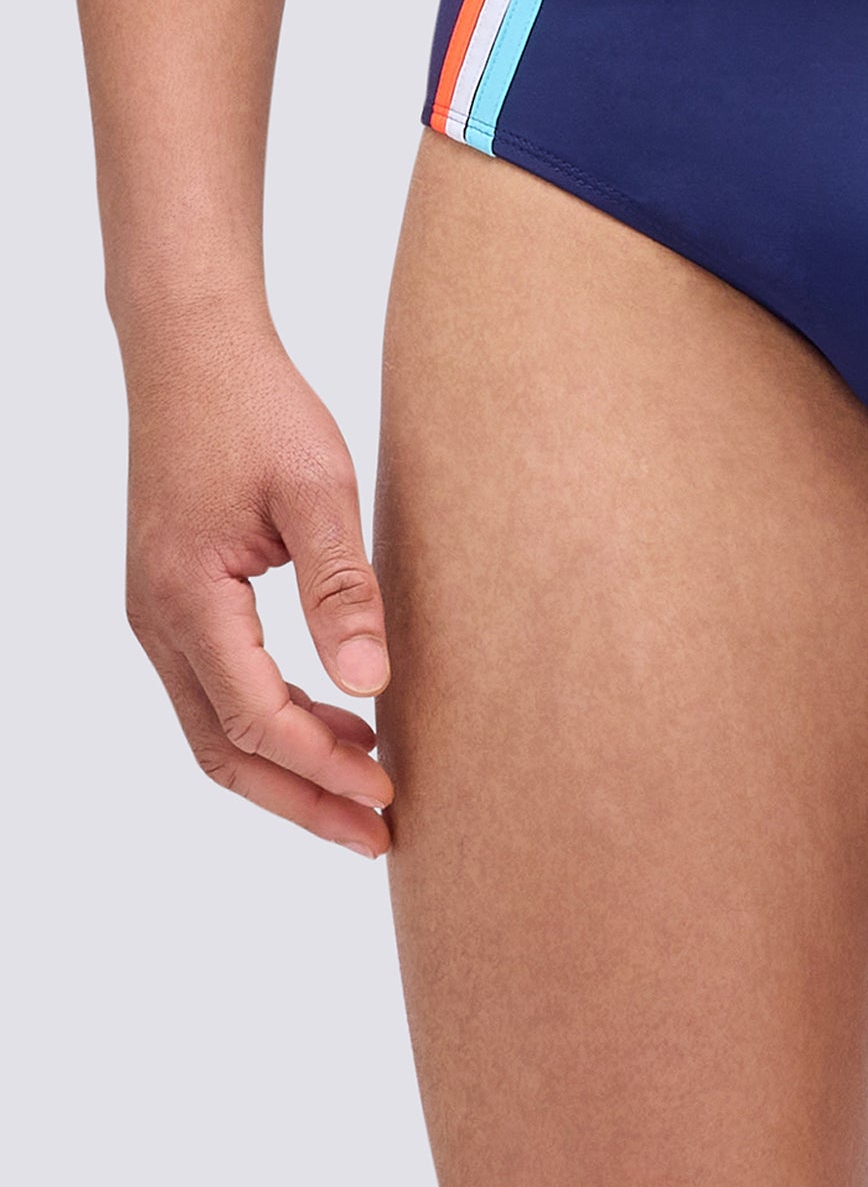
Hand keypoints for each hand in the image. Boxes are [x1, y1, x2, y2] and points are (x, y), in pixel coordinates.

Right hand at [123, 317, 393, 855]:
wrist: (190, 349)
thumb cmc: (257, 407)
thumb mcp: (317, 490)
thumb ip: (343, 588)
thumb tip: (371, 686)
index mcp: (188, 597)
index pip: (257, 719)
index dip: (325, 766)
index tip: (392, 795)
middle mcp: (157, 619)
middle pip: (225, 750)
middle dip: (302, 801)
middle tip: (380, 837)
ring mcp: (157, 615)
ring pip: (215, 730)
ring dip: (289, 770)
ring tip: (370, 795)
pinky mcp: (174, 602)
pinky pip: (217, 692)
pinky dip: (275, 724)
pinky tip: (343, 720)